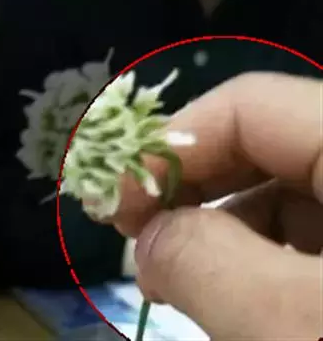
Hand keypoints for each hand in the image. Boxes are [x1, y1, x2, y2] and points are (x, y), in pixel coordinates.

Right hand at [89, 72, 322, 339]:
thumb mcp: (295, 324)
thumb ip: (208, 264)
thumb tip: (148, 237)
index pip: (250, 103)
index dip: (172, 143)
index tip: (117, 199)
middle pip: (263, 143)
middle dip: (189, 188)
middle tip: (139, 238)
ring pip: (283, 190)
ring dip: (220, 229)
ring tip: (178, 278)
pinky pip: (312, 229)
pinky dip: (260, 255)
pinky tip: (233, 292)